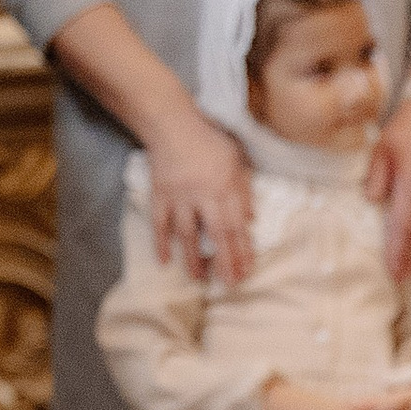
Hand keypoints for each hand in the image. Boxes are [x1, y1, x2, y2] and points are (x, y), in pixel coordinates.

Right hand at [149, 102, 254, 282]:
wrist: (172, 124)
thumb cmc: (209, 138)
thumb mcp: (237, 159)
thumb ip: (244, 190)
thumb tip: (250, 219)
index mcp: (226, 188)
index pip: (238, 226)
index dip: (244, 251)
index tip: (247, 271)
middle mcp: (205, 196)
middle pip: (217, 235)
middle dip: (225, 262)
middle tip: (229, 285)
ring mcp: (180, 197)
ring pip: (188, 235)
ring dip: (194, 258)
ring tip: (199, 279)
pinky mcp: (160, 195)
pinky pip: (160, 223)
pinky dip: (161, 243)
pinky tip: (165, 260)